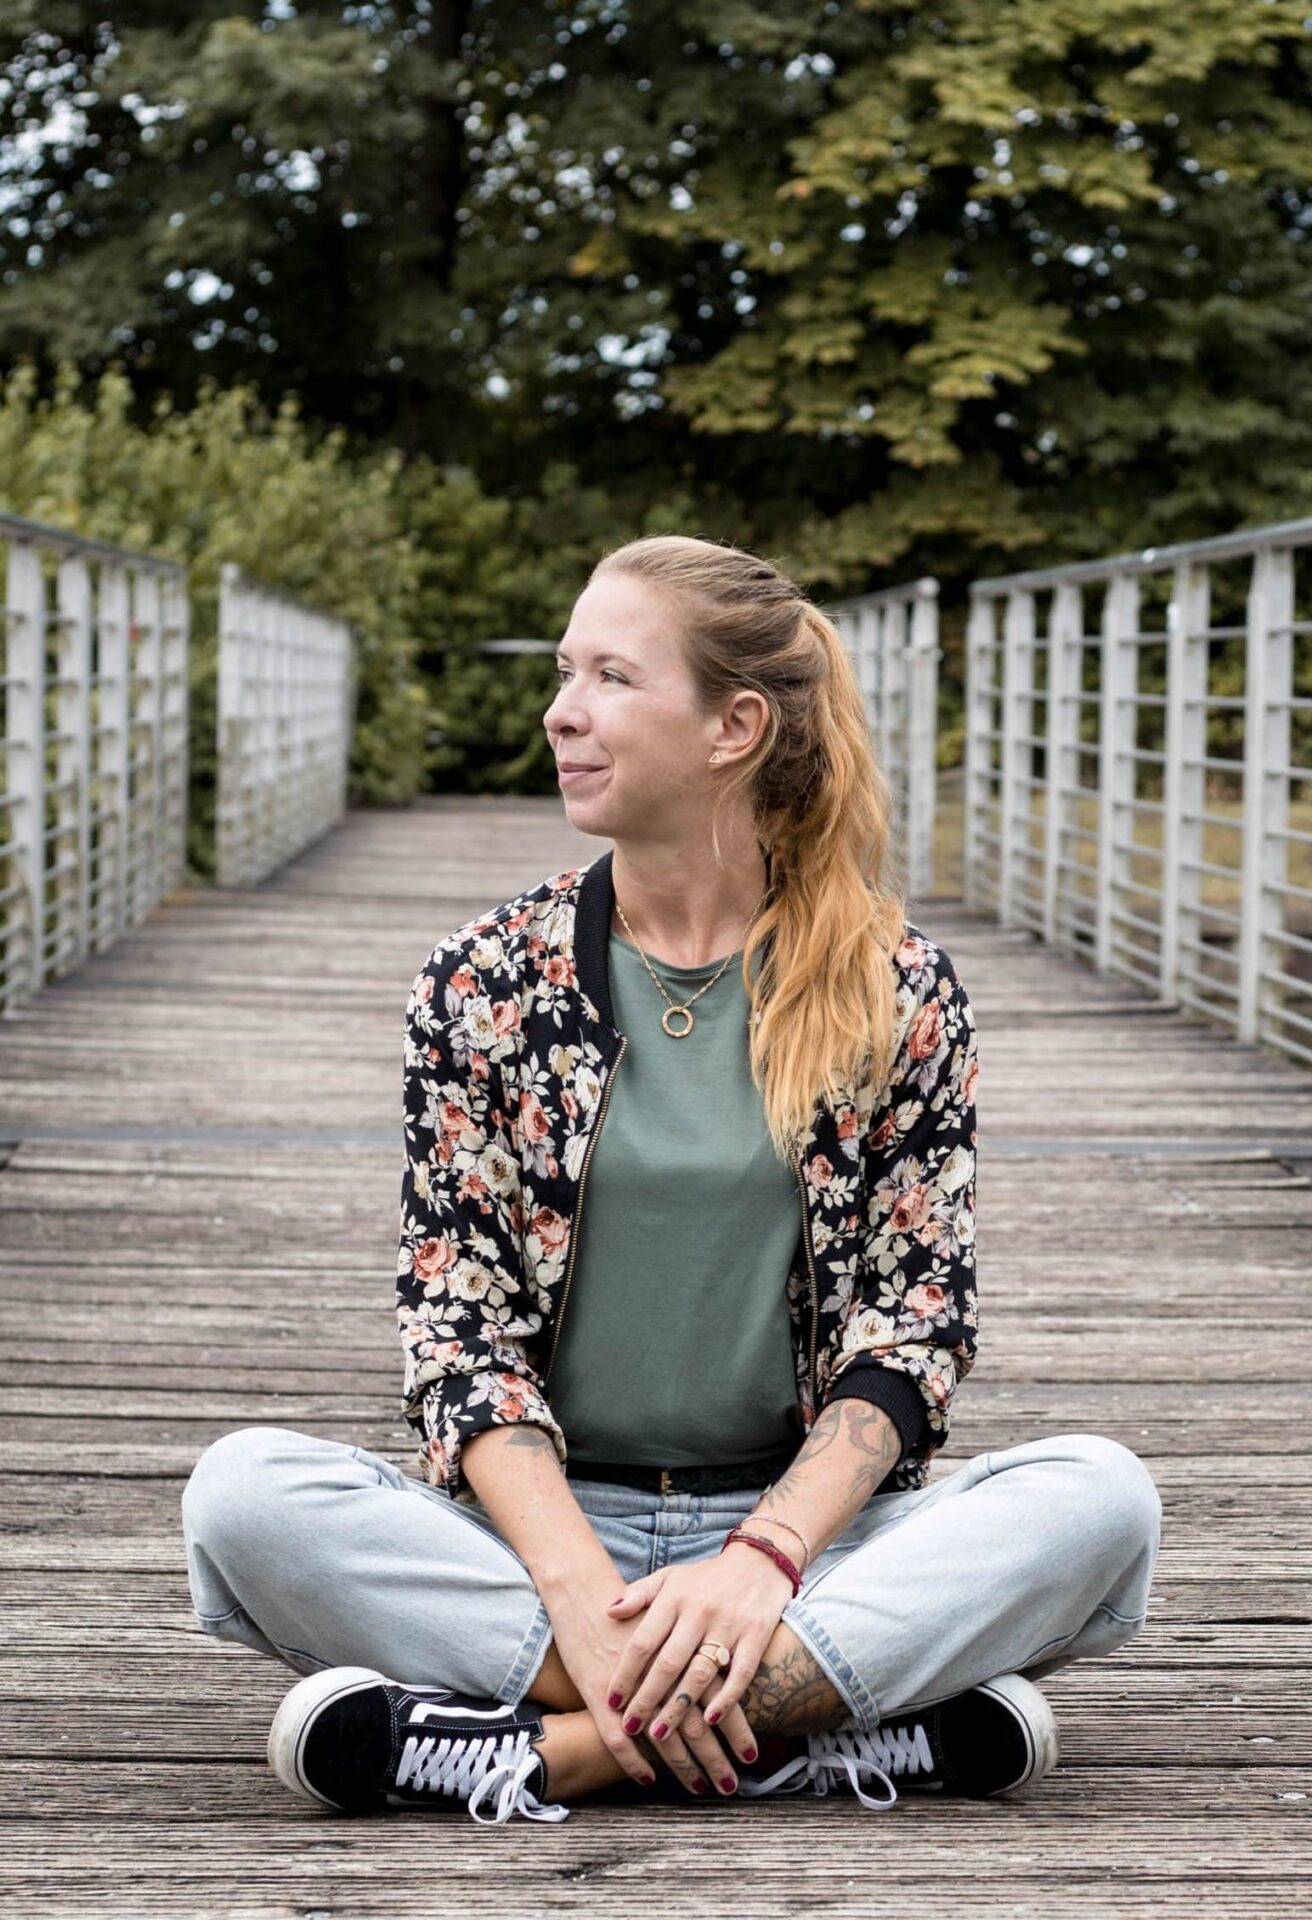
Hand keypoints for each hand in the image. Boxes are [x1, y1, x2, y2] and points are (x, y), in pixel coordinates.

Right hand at [543, 1573, 728, 1794]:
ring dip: (684, 1768)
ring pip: (664, 1738)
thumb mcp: (671, 1613)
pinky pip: (618, 1741)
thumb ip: (700, 1638)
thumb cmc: (635, 1608)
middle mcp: (661, 1674)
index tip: (752, 1757)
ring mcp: (631, 1688)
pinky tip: (649, 1780)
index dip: (736, 1730)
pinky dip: (634, 1763)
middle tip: (730, 1787)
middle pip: (696, 1725)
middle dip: (716, 1759)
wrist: (584, 1593)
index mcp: (685, 1652)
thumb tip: (730, 1664)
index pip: (718, 1699)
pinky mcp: (599, 1697)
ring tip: (701, 1789)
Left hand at [605, 1547, 792, 1790]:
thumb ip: (639, 1594)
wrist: (760, 1561)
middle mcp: (699, 1611)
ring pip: (701, 1673)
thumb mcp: (671, 1577)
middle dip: (647, 1698)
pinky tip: (710, 1721)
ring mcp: (729, 1625)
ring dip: (679, 1707)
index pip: (643, 1640)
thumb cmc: (706, 1577)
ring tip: (660, 1735)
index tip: (611, 1701)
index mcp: (674, 1597)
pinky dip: (726, 1699)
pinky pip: (741, 1673)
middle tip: (630, 1728)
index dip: (626, 1672)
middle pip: (668, 1662)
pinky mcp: (757, 1635)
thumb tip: (608, 1611)